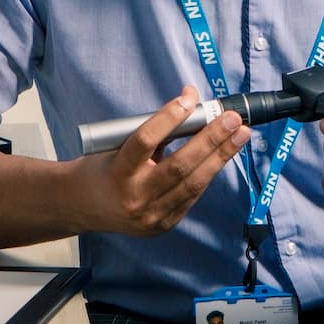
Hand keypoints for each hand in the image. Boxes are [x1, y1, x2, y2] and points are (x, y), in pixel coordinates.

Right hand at [77, 87, 249, 236]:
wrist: (83, 207)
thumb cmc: (103, 168)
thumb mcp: (117, 146)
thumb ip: (153, 131)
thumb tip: (190, 101)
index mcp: (117, 172)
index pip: (144, 141)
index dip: (168, 118)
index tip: (189, 98)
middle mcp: (134, 197)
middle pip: (179, 165)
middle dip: (211, 139)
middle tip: (232, 118)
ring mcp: (151, 215)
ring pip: (194, 183)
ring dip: (221, 156)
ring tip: (241, 134)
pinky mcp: (164, 225)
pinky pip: (193, 196)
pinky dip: (209, 173)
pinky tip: (224, 156)